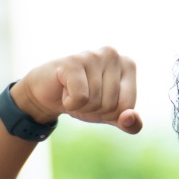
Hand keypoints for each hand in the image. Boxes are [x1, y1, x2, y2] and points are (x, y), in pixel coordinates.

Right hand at [10, 47, 140, 132]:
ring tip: (73, 92)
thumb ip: (130, 124)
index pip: (128, 106)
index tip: (99, 100)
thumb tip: (129, 118)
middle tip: (83, 96)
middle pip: (112, 104)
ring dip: (81, 106)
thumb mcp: (111, 116)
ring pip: (95, 102)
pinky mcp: (72, 62)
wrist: (48, 95)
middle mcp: (112, 54)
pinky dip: (71, 103)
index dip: (111, 113)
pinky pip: (80, 98)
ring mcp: (92, 55)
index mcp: (128, 64)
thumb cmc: (84, 101)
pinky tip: (64, 91)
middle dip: (95, 110)